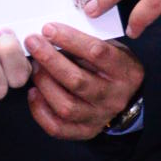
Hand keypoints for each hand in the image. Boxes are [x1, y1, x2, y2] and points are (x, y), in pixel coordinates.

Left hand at [22, 24, 143, 140]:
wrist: (127, 99)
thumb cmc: (113, 67)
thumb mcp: (112, 48)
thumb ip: (88, 42)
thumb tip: (52, 32)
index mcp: (125, 71)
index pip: (97, 53)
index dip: (70, 39)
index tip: (48, 29)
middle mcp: (113, 97)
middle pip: (77, 81)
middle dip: (50, 60)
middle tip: (33, 43)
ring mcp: (99, 117)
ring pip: (66, 105)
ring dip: (44, 84)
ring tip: (34, 67)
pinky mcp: (85, 131)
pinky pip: (58, 127)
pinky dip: (40, 110)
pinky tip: (33, 92)